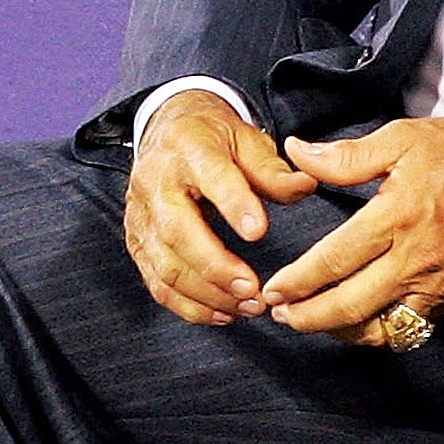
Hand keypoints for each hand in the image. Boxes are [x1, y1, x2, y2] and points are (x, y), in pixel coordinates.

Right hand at [124, 90, 317, 325]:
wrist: (166, 130)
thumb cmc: (213, 138)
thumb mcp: (247, 139)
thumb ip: (273, 169)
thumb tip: (305, 186)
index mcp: (189, 148)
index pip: (212, 177)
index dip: (234, 204)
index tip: (259, 230)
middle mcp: (156, 183)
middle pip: (177, 231)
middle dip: (215, 266)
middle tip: (253, 289)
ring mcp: (142, 217)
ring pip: (165, 265)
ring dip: (206, 294)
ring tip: (248, 306)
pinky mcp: (137, 243)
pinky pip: (157, 283)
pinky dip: (188, 305)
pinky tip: (222, 313)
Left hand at [260, 113, 443, 346]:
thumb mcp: (402, 139)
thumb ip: (345, 156)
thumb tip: (297, 154)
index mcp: (397, 216)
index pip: (334, 260)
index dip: (298, 281)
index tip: (274, 290)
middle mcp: (417, 258)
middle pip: (350, 306)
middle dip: (308, 317)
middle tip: (281, 316)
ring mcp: (439, 283)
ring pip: (382, 328)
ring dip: (343, 332)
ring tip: (319, 323)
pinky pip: (415, 327)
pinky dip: (384, 332)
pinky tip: (365, 322)